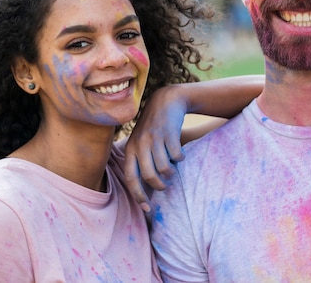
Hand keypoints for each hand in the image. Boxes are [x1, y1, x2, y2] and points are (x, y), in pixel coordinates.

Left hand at [125, 85, 186, 211]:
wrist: (166, 101)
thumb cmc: (153, 128)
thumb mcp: (140, 142)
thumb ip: (140, 161)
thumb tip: (144, 189)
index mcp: (130, 149)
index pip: (131, 178)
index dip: (139, 195)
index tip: (148, 209)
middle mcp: (140, 144)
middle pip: (150, 176)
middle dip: (160, 185)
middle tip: (166, 185)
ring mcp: (154, 138)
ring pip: (164, 168)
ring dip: (171, 173)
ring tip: (173, 170)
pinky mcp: (168, 133)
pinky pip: (176, 156)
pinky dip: (180, 159)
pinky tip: (180, 156)